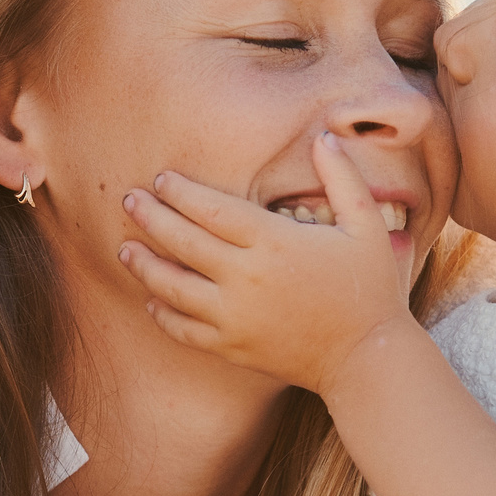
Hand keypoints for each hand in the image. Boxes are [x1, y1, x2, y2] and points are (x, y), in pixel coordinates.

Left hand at [118, 132, 416, 392]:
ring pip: (172, 286)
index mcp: (274, 242)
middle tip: (129, 200)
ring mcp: (234, 316)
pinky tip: (152, 300)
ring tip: (126, 249)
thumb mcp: (367, 226)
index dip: (181, 192)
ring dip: (144, 265)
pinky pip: (183, 329)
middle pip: (182, 241)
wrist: (366, 359)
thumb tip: (325, 137)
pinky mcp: (231, 347)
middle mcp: (246, 278)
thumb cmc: (370, 288)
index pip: (211, 209)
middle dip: (151, 217)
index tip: (162, 179)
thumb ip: (343, 178)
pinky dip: (162, 313)